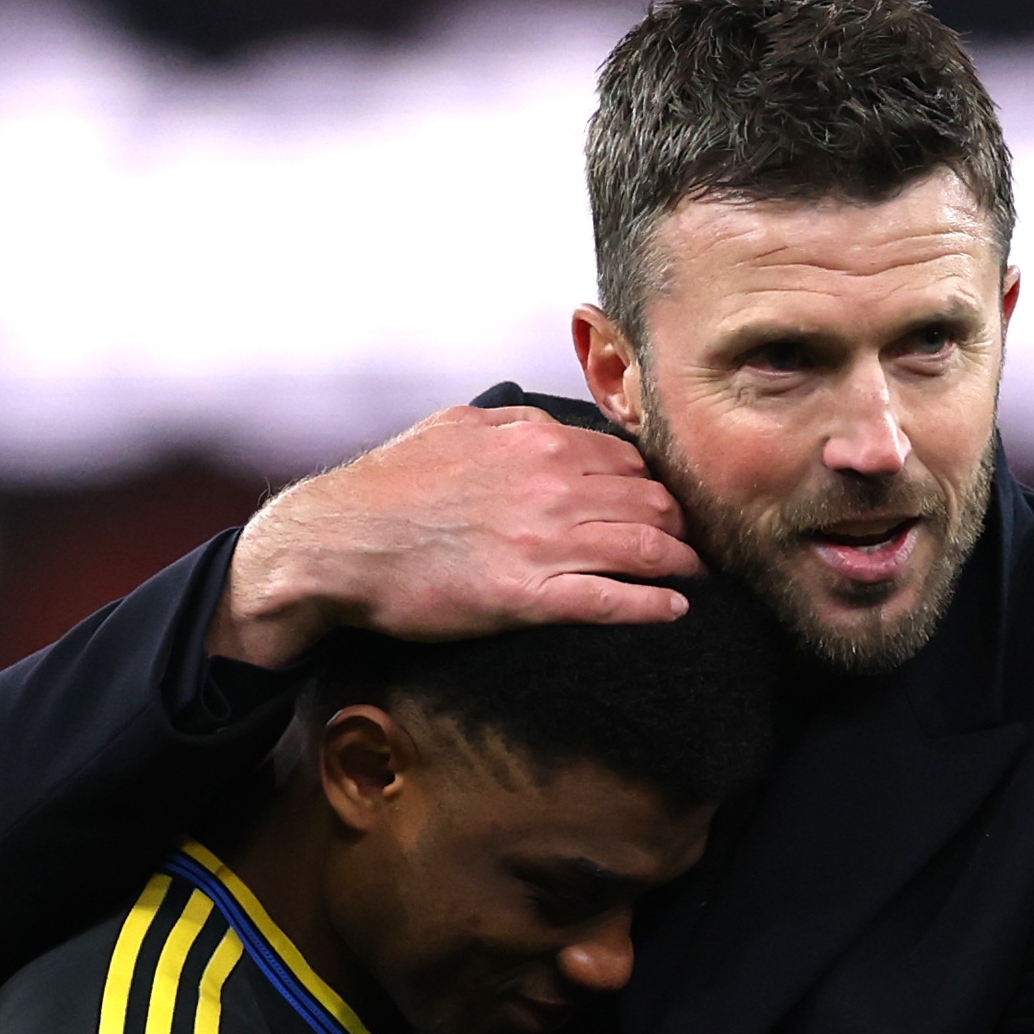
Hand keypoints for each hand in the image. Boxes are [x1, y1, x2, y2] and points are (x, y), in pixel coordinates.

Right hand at [213, 404, 699, 664]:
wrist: (336, 543)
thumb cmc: (386, 488)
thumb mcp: (453, 427)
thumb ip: (511, 423)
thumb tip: (549, 424)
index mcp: (536, 440)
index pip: (626, 459)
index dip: (652, 484)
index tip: (664, 504)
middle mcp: (551, 484)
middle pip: (649, 501)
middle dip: (680, 524)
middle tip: (693, 543)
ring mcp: (543, 542)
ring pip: (645, 548)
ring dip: (681, 563)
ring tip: (696, 576)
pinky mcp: (527, 597)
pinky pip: (613, 601)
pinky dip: (654, 605)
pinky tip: (676, 610)